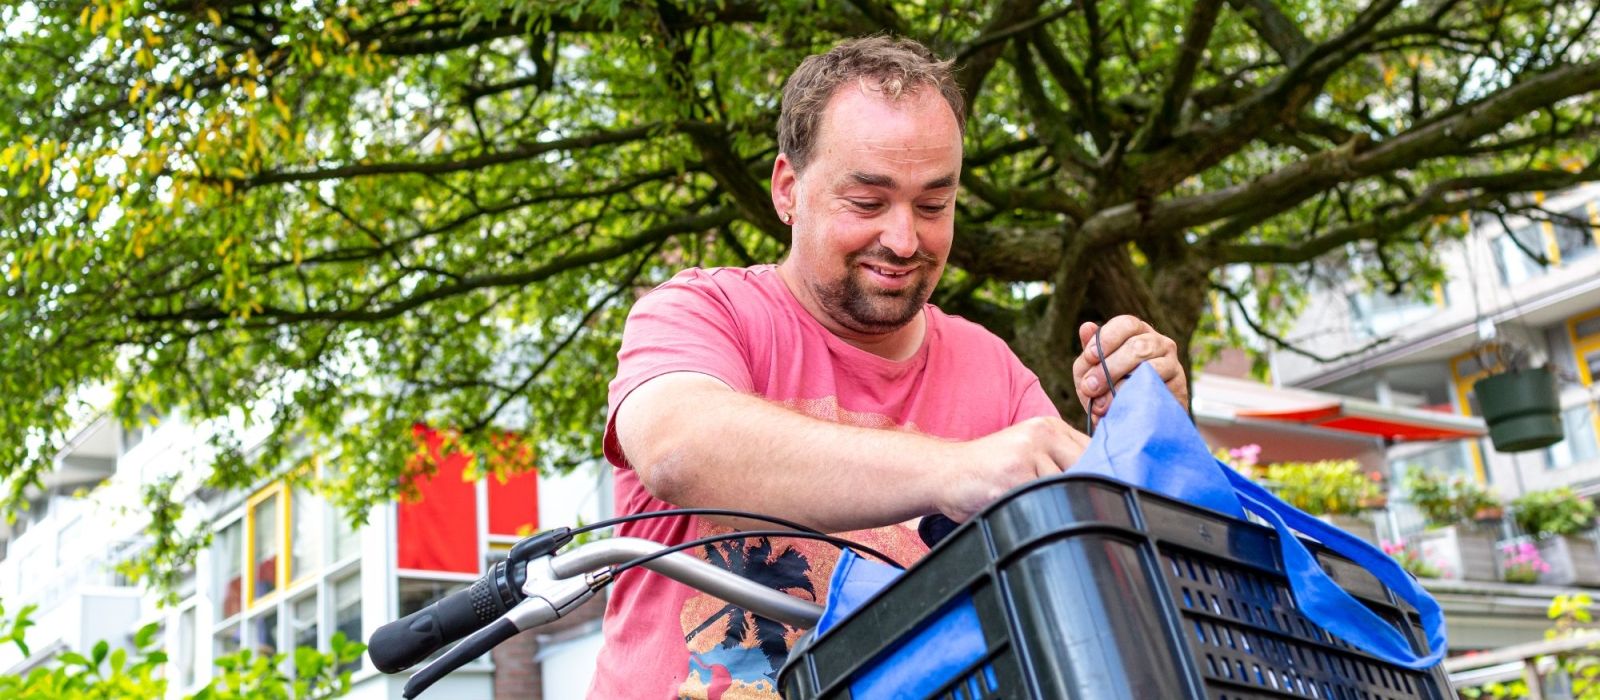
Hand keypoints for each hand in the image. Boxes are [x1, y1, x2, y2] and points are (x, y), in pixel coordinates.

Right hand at [935, 417, 1088, 521]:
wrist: (944, 473)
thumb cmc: (987, 470)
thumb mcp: (1026, 452)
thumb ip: (1058, 459)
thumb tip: (1103, 482)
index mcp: (1048, 426)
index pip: (1093, 450)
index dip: (1101, 475)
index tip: (1099, 494)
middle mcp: (1041, 434)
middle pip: (1087, 469)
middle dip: (1084, 493)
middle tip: (1073, 509)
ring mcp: (1028, 454)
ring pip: (1067, 489)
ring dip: (1060, 506)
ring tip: (1040, 509)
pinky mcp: (1015, 476)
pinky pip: (1044, 501)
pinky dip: (1040, 513)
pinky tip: (1025, 511)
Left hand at [1073, 315, 1186, 423]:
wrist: (1133, 422)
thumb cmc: (1109, 390)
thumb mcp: (1092, 372)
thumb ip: (1089, 353)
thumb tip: (1086, 327)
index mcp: (1137, 333)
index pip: (1126, 324)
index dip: (1106, 338)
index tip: (1089, 357)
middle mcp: (1158, 342)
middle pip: (1136, 346)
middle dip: (1108, 368)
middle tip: (1089, 388)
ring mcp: (1171, 363)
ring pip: (1148, 366)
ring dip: (1119, 386)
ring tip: (1101, 404)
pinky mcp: (1178, 386)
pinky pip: (1157, 388)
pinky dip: (1135, 396)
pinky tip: (1120, 405)